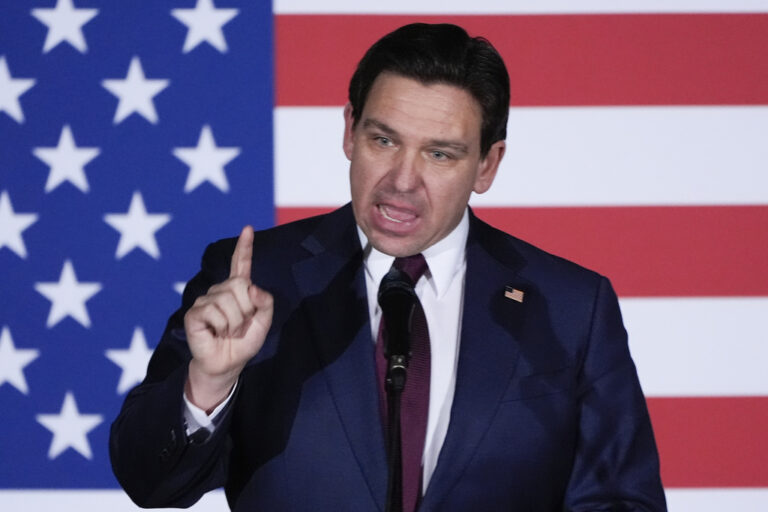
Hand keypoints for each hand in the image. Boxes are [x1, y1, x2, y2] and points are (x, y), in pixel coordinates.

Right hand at [184, 225, 272, 411]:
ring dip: (235, 321)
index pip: (241, 264)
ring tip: (228, 331)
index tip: (248, 229)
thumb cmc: (243, 343)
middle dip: (247, 308)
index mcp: (238, 291)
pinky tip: (216, 332)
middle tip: (240, 325)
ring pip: (229, 300)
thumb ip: (266, 304)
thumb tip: (252, 287)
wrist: (227, 364)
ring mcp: (206, 300)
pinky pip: (214, 311)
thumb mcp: (263, 323)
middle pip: (240, 284)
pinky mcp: (195, 312)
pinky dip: (222, 326)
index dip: (245, 247)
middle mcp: (220, 291)